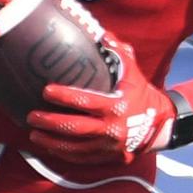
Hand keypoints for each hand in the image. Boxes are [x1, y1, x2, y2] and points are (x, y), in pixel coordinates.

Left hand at [27, 30, 174, 164]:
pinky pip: (81, 158)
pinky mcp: (107, 157)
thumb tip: (102, 34)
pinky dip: (63, 153)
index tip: (46, 91)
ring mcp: (108, 146)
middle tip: (32, 116)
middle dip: (50, 122)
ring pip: (74, 147)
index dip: (64, 97)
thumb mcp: (134, 72)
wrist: (160, 126)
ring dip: (51, 141)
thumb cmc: (143, 95)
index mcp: (116, 106)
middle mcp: (111, 129)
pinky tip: (49, 146)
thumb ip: (119, 52)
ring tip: (33, 133)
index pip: (85, 101)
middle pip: (74, 128)